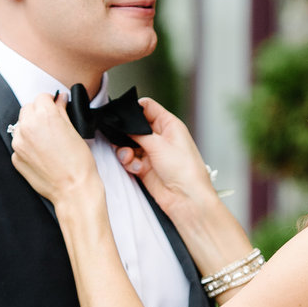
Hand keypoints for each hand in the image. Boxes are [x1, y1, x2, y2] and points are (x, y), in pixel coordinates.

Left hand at [10, 93, 98, 205]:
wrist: (73, 190)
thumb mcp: (74, 131)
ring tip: (47, 142)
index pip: (42, 97)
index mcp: (44, 116)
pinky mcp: (15, 157)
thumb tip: (59, 100)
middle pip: (28, 109)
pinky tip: (42, 154)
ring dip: (32, 128)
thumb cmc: (79, 165)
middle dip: (39, 113)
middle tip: (52, 124)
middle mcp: (28, 127)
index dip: (51, 102)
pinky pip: (19, 144)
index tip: (55, 107)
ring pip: (21, 126)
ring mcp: (18, 143)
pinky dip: (28, 145)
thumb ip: (62, 111)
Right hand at [115, 97, 216, 218]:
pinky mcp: (144, 167)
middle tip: (121, 138)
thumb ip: (138, 133)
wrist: (186, 198)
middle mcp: (160, 137)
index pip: (147, 108)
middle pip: (134, 127)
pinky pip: (129, 160)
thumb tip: (123, 125)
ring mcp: (152, 152)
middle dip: (125, 133)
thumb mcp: (159, 144)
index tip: (121, 115)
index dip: (133, 109)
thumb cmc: (184, 170)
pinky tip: (136, 168)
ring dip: (125, 150)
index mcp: (168, 125)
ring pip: (128, 144)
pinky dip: (129, 163)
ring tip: (129, 157)